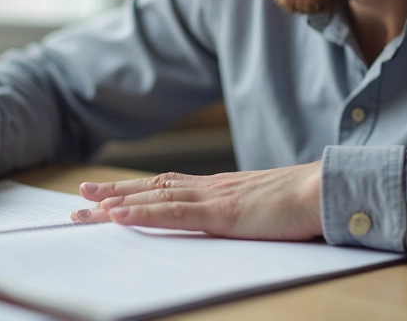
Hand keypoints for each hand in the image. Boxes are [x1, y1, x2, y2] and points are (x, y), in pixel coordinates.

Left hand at [70, 161, 322, 239]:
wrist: (327, 190)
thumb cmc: (304, 202)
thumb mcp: (265, 208)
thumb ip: (244, 212)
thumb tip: (236, 219)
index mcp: (220, 188)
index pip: (167, 186)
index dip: (135, 191)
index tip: (107, 196)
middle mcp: (210, 187)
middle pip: (152, 189)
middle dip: (114, 196)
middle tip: (80, 200)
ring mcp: (214, 198)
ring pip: (154, 199)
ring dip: (117, 203)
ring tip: (86, 207)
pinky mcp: (222, 213)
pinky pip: (174, 213)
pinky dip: (142, 214)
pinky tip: (118, 216)